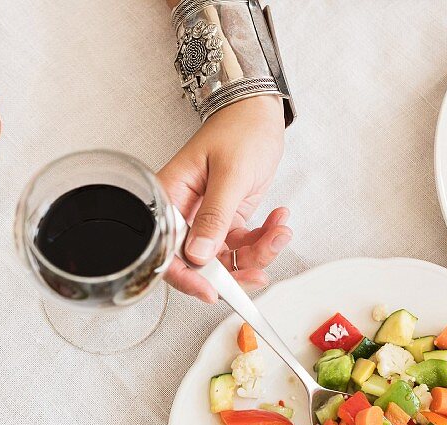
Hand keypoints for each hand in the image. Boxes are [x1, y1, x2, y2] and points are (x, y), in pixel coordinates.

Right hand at [158, 96, 290, 302]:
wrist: (259, 111)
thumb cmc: (239, 129)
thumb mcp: (230, 174)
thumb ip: (214, 216)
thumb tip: (199, 254)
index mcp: (170, 199)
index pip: (168, 251)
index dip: (186, 277)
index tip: (211, 291)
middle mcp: (185, 213)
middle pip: (198, 262)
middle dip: (233, 270)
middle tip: (258, 270)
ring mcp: (207, 218)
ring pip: (226, 258)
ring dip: (258, 253)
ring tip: (279, 232)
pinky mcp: (228, 219)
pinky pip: (243, 245)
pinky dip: (265, 240)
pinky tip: (279, 221)